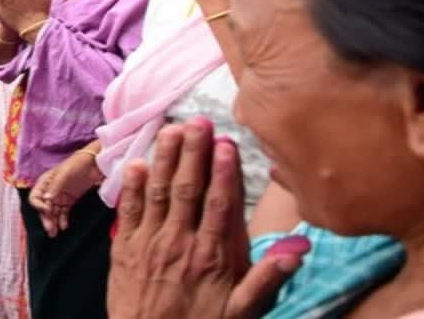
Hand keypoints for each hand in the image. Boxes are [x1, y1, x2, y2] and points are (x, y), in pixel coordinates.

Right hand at [28, 150, 100, 237]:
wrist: (95, 162)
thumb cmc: (78, 163)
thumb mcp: (65, 173)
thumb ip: (55, 186)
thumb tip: (46, 200)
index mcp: (45, 182)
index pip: (35, 197)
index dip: (39, 206)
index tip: (47, 211)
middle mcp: (50, 190)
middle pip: (43, 207)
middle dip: (46, 219)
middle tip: (51, 230)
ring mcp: (60, 196)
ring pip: (53, 212)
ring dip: (53, 222)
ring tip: (55, 234)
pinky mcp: (69, 200)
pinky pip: (63, 212)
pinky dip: (62, 220)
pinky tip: (64, 226)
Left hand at [107, 119, 309, 318]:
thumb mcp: (242, 312)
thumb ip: (266, 279)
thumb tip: (298, 250)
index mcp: (211, 256)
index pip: (220, 204)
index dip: (224, 172)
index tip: (227, 143)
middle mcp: (180, 243)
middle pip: (187, 189)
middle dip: (193, 153)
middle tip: (198, 122)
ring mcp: (150, 243)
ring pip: (157, 192)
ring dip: (164, 158)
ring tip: (171, 130)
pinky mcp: (125, 248)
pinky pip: (128, 210)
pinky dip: (131, 185)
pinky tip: (136, 161)